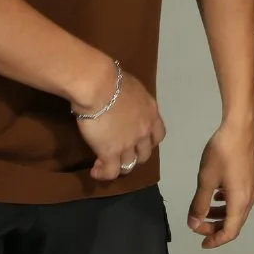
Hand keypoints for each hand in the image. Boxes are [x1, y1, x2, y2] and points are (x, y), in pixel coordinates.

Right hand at [73, 59, 166, 182]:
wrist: (98, 86)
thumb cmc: (111, 79)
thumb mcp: (131, 88)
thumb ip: (133, 100)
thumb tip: (124, 101)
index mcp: (150, 112)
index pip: (158, 135)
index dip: (149, 141)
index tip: (138, 141)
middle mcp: (144, 130)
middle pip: (145, 153)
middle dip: (134, 155)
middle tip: (120, 153)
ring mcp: (129, 143)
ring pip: (129, 165)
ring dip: (118, 166)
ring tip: (104, 164)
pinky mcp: (111, 152)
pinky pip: (111, 171)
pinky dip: (104, 174)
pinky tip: (95, 171)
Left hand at [186, 117, 253, 248]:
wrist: (241, 127)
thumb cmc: (222, 153)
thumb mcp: (206, 180)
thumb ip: (199, 204)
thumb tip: (194, 224)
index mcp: (240, 201)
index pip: (230, 231)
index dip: (215, 240)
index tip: (201, 242)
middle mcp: (251, 197)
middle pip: (235, 222)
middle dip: (216, 227)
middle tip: (198, 225)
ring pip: (238, 209)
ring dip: (221, 214)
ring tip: (205, 210)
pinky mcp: (252, 176)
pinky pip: (240, 198)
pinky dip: (228, 202)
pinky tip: (217, 193)